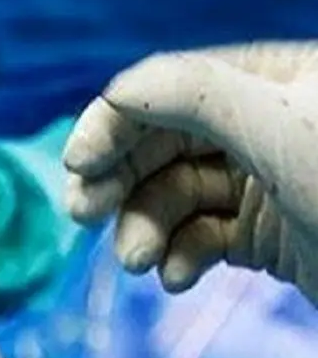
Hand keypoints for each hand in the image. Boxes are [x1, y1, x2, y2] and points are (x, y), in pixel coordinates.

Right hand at [64, 42, 317, 301]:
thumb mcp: (279, 129)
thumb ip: (192, 94)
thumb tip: (115, 89)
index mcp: (278, 78)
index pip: (172, 85)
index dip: (116, 120)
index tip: (78, 165)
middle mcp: (269, 124)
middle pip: (162, 141)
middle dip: (120, 179)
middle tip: (83, 216)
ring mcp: (268, 182)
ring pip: (173, 195)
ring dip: (142, 228)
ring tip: (137, 263)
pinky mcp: (269, 236)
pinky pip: (199, 238)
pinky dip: (178, 257)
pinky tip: (177, 279)